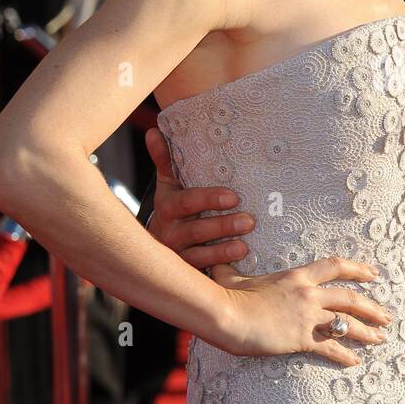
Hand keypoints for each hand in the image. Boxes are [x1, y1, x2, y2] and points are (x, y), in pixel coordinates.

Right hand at [145, 126, 255, 267]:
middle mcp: (170, 232)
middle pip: (196, 230)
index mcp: (168, 206)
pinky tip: (240, 260)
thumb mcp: (169, 185)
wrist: (156, 245)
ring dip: (223, 250)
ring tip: (245, 245)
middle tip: (249, 220)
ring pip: (200, 255)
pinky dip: (221, 266)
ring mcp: (178, 255)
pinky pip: (204, 272)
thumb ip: (166, 160)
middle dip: (222, 225)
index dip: (208, 198)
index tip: (232, 196)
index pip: (186, 202)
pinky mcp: (187, 272)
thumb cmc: (173, 207)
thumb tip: (155, 130)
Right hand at [211, 256, 391, 364]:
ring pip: (347, 323)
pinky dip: (345, 356)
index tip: (374, 274)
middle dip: (372, 307)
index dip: (358, 269)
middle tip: (386, 315)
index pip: (335, 267)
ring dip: (367, 332)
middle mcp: (308, 294)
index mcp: (297, 276)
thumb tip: (218, 266)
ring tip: (380, 338)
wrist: (226, 315)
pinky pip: (331, 348)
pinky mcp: (302, 338)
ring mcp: (307, 316)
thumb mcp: (233, 278)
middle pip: (350, 298)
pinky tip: (356, 362)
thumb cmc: (227, 297)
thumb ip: (232, 272)